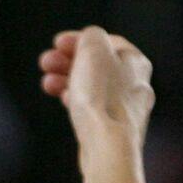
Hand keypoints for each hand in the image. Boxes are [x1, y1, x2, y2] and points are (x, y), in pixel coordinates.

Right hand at [38, 27, 154, 141]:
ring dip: (68, 81)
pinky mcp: (114, 131)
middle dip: (68, 61)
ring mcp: (127, 110)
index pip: (106, 42)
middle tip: (45, 63)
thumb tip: (90, 40)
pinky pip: (95, 109)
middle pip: (98, 66)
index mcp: (136, 61)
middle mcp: (136, 84)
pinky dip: (77, 102)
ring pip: (94, 88)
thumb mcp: (93, 49)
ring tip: (47, 84)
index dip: (79, 40)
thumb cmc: (102, 97)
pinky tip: (64, 101)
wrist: (108, 147)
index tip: (56, 44)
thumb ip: (91, 36)